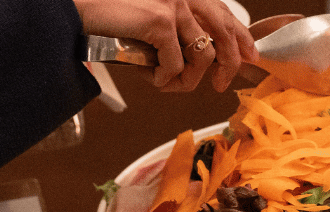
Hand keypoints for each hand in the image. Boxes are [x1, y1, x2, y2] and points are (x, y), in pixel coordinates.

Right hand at [73, 0, 257, 91]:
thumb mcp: (150, 24)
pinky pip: (174, 64)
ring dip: (188, 80)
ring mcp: (174, 6)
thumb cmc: (110, 19)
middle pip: (223, 33)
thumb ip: (175, 34)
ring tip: (168, 85)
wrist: (78, 11)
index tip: (250, 56)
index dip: (241, 37)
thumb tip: (195, 66)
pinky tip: (149, 78)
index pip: (224, 13)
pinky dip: (163, 79)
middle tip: (220, 85)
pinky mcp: (160, 21)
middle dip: (228, 65)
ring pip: (201, 55)